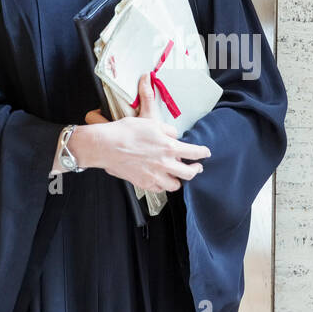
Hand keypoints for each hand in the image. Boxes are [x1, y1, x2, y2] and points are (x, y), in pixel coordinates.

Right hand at [73, 72, 210, 192]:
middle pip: (189, 174)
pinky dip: (162, 185)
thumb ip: (167, 130)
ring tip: (177, 175)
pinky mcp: (142, 183)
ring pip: (174, 185)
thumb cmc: (126, 132)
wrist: (106, 146)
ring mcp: (154, 176)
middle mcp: (164, 164)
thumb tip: (173, 136)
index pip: (194, 152)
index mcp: (169, 148)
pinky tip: (161, 180)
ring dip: (178, 180)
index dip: (203, 153)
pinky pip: (158, 189)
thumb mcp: (151, 122)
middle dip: (196, 170)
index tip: (206, 153)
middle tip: (197, 168)